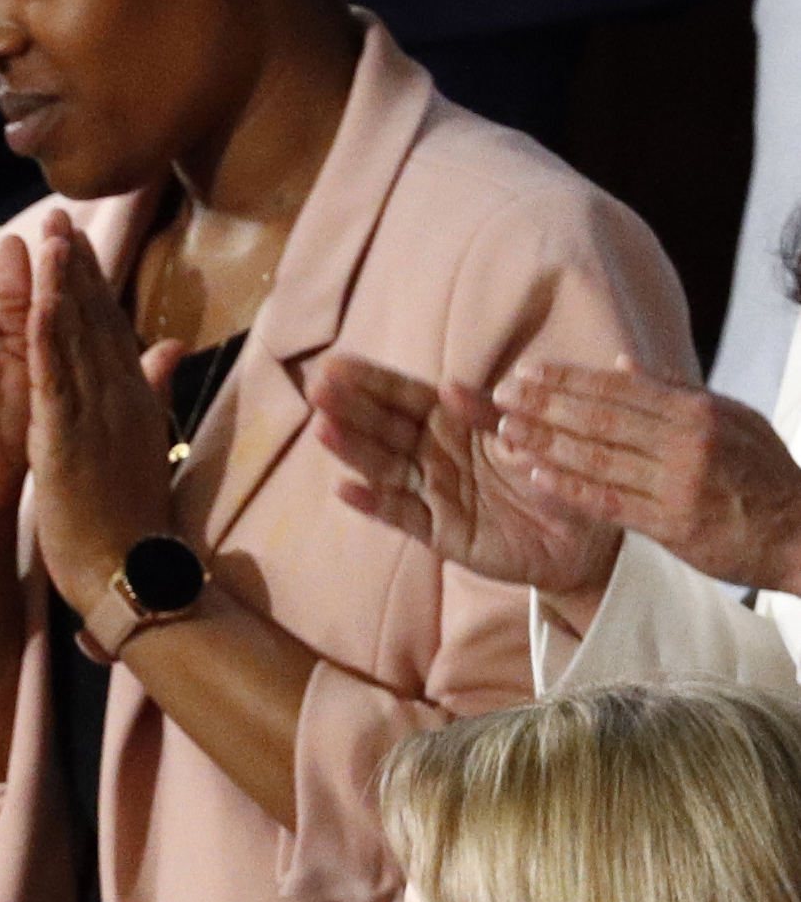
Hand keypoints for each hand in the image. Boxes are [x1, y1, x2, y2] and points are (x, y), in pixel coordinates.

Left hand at [19, 213, 184, 616]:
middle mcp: (119, 393)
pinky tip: (40, 301)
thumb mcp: (144, 439)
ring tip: (51, 234)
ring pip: (78, 337)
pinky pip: (57, 380)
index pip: (107, 325)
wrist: (130, 571)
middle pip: (95, 318)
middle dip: (76, 265)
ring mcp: (97, 413)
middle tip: (58, 213)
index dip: (90, 279)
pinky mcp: (69, 438)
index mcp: (130, 394)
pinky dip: (49, 339)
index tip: (74, 238)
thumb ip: (153, 387)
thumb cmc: (131, 513)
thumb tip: (172, 346)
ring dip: (65, 284)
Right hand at [307, 352, 618, 596]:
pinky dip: (374, 503)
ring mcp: (433, 493)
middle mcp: (435, 455)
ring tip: (322, 429)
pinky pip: (403, 516)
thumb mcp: (531, 432)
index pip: (407, 397)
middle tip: (317, 389)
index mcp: (455, 424)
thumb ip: (489, 413)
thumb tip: (448, 387)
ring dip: (352, 449)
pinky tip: (345, 488)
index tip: (335, 364)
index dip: (372, 381)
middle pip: (386, 428)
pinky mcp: (439, 532)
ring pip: (386, 467)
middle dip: (351, 408)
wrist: (585, 537)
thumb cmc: (559, 474)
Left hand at [487, 361, 800, 598]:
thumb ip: (673, 390)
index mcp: (699, 411)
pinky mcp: (671, 525)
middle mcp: (688, 442)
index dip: (568, 379)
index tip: (526, 372)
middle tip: (500, 395)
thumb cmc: (761, 472)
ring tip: (504, 430)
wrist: (799, 531)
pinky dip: (567, 487)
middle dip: (545, 404)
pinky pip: (607, 502)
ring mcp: (678, 484)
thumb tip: (621, 361)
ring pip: (598, 458)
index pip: (620, 388)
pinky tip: (533, 475)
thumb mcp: (731, 419)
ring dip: (545, 443)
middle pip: (601, 418)